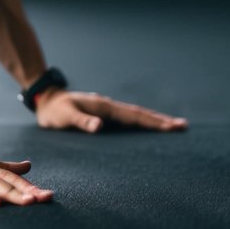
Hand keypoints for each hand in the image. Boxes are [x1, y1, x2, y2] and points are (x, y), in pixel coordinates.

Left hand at [34, 89, 188, 132]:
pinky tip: (148, 127)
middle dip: (161, 121)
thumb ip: (81, 122)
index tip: (172, 127)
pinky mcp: (104, 115)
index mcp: (105, 106)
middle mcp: (110, 107)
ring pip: (136, 116)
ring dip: (154, 121)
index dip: (153, 122)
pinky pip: (128, 119)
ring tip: (173, 126)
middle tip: (183, 126)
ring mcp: (108, 110)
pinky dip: (141, 122)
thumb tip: (100, 127)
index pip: (134, 116)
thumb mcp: (65, 117)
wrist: (46, 100)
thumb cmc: (54, 111)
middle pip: (140, 114)